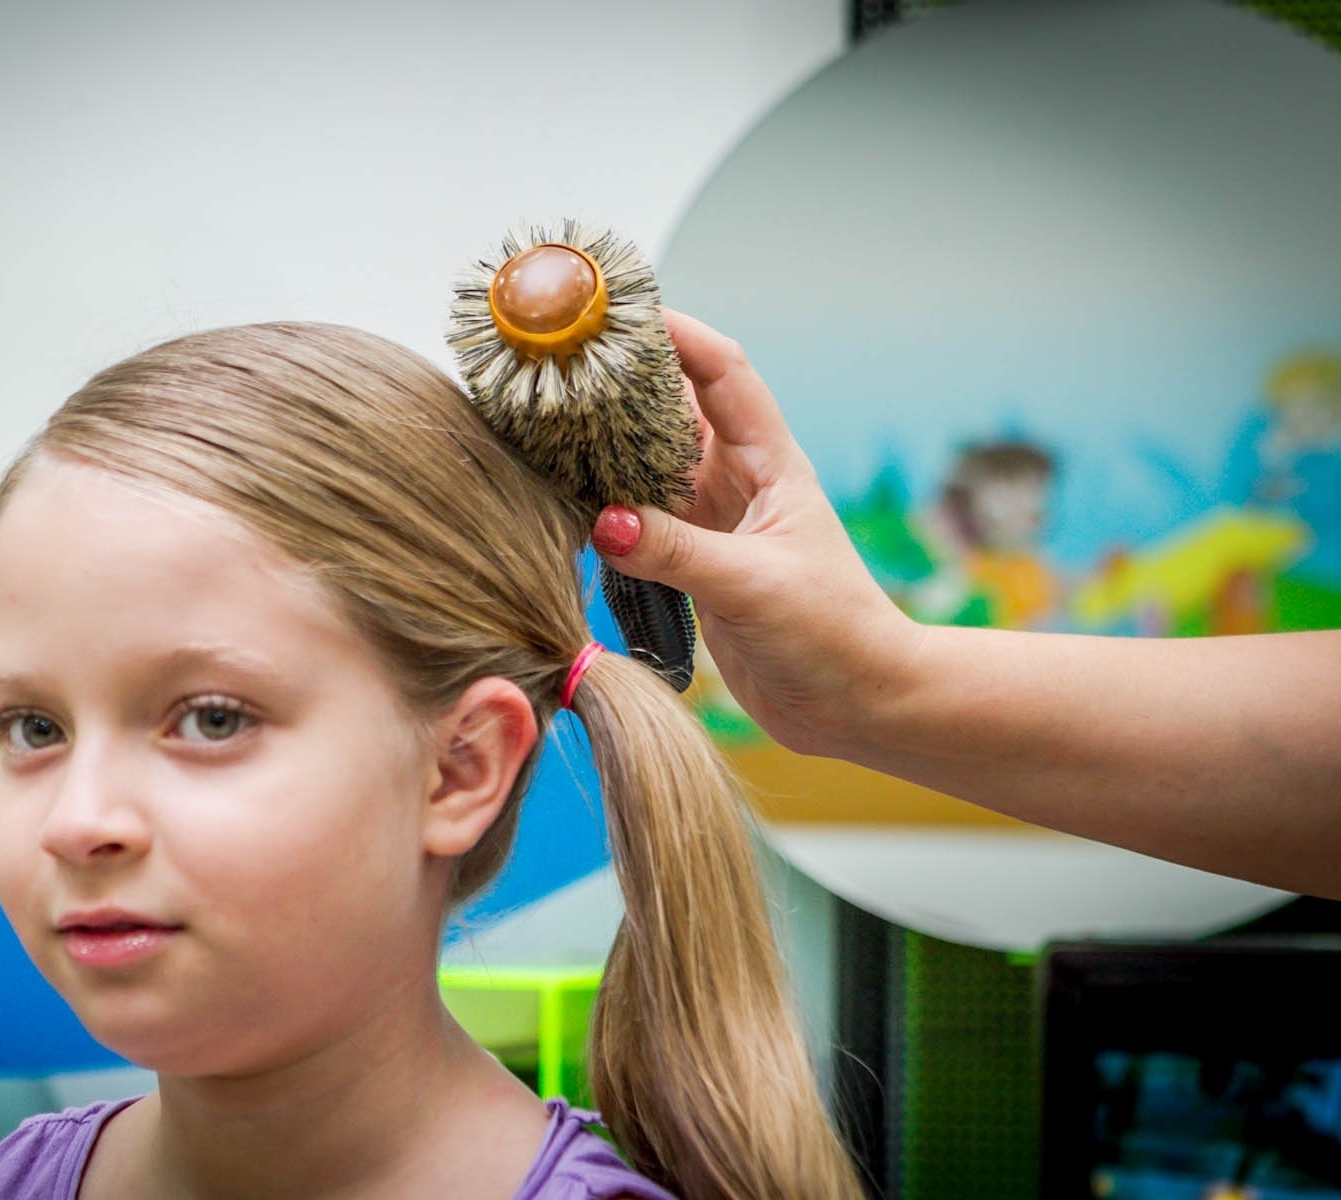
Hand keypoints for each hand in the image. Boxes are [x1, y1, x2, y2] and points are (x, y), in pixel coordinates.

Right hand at [593, 310, 920, 755]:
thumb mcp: (754, 585)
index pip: (723, 373)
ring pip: (649, 463)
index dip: (678, 334)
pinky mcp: (693, 563)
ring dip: (607, 443)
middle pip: (674, 408)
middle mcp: (739, 482)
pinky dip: (602, 505)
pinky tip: (563, 495)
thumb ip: (678, 552)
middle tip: (564, 360)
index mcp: (771, 464)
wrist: (858, 704)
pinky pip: (638, 519)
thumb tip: (603, 520)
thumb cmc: (833, 635)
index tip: (623, 311)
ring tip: (548, 418)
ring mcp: (713, 522)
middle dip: (625, 380)